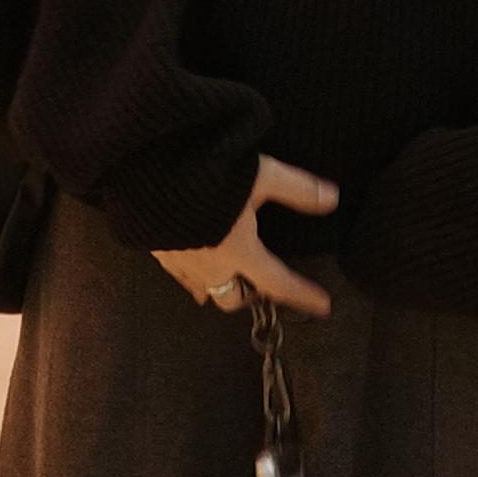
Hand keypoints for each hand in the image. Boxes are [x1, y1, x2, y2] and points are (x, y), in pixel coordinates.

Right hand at [156, 156, 338, 318]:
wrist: (145, 170)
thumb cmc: (206, 172)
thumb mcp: (259, 174)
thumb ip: (296, 188)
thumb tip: (333, 198)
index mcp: (239, 252)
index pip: (278, 283)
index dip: (303, 295)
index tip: (323, 306)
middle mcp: (210, 266)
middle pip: (234, 298)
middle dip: (249, 294)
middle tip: (260, 282)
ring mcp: (180, 262)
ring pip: (204, 290)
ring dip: (219, 285)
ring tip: (227, 274)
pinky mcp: (156, 251)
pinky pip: (178, 275)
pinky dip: (191, 276)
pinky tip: (191, 261)